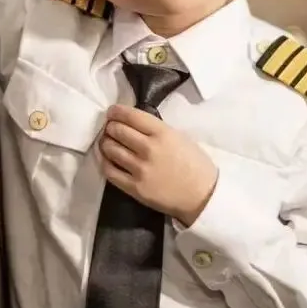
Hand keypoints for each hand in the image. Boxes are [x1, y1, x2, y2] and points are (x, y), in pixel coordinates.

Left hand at [98, 105, 217, 225]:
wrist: (202, 196)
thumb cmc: (195, 164)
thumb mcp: (179, 137)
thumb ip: (157, 129)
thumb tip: (135, 124)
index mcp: (163, 133)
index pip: (131, 116)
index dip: (117, 111)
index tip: (112, 112)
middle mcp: (148, 148)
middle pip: (117, 130)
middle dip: (110, 126)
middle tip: (110, 127)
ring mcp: (140, 169)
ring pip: (110, 149)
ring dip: (105, 142)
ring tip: (107, 142)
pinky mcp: (134, 188)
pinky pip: (110, 171)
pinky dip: (104, 162)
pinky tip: (107, 159)